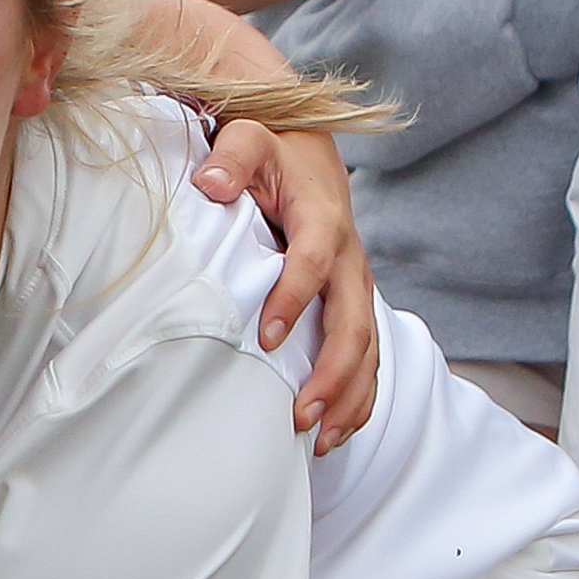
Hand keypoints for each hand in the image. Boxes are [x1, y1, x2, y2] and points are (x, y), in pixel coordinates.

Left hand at [193, 116, 378, 451]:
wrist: (306, 151)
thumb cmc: (270, 153)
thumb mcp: (249, 139)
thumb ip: (232, 157)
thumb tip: (211, 183)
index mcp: (321, 222)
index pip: (311, 264)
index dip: (293, 300)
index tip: (268, 338)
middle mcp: (346, 261)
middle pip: (352, 323)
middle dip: (332, 374)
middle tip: (299, 416)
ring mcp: (354, 286)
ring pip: (367, 349)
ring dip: (348, 397)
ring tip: (317, 440)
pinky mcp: (351, 303)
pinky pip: (367, 356)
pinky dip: (358, 396)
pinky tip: (337, 431)